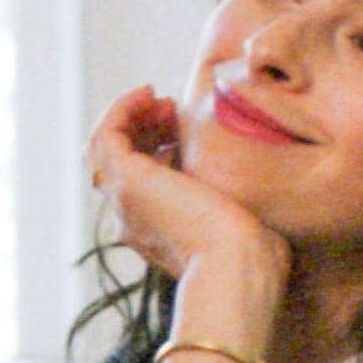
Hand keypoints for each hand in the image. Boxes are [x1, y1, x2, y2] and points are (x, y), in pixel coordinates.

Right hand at [87, 85, 287, 290]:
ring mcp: (127, 201)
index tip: (183, 128)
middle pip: (123, 163)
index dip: (158, 147)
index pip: (144, 184)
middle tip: (172, 109)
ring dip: (132, 117)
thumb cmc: (253, 257)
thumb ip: (239, 206)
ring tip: (161, 100)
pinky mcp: (127, 180)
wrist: (236, 269)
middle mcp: (135, 219)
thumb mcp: (244, 224)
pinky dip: (122, 109)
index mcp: (160, 232)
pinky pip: (105, 135)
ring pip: (108, 149)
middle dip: (145, 129)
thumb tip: (258, 186)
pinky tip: (149, 93)